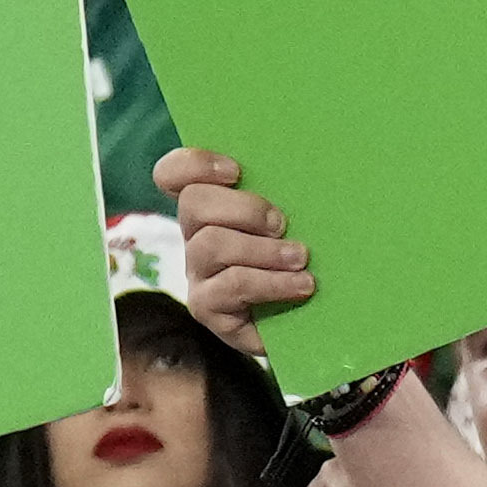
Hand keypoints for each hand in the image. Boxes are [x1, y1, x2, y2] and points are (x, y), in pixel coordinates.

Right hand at [160, 144, 317, 338]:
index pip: (174, 174)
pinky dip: (273, 282)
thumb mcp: (294, 221)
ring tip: (300, 258)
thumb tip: (312, 165)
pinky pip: (232, 285)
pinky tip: (303, 286)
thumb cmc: (301, 260)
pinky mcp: (207, 307)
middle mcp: (196, 236)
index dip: (195, 164)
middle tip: (281, 224)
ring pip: (212, 244)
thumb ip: (287, 194)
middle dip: (244, 209)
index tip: (236, 171)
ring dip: (263, 249)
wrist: (308, 322)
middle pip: (195, 203)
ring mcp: (198, 273)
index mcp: (212, 207)